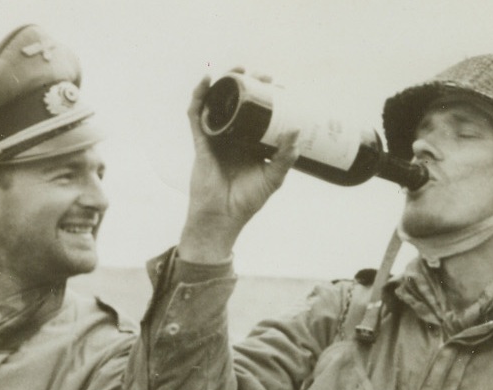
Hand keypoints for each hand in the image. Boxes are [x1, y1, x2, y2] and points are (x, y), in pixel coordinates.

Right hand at [177, 75, 299, 262]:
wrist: (221, 218)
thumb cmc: (246, 202)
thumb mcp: (273, 178)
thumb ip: (285, 157)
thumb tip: (295, 129)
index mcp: (249, 142)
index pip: (258, 112)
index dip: (266, 96)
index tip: (280, 86)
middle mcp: (232, 136)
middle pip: (238, 101)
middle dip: (249, 83)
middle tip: (265, 76)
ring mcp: (215, 137)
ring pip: (218, 102)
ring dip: (225, 81)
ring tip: (239, 68)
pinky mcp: (200, 142)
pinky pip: (196, 114)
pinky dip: (199, 95)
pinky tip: (206, 80)